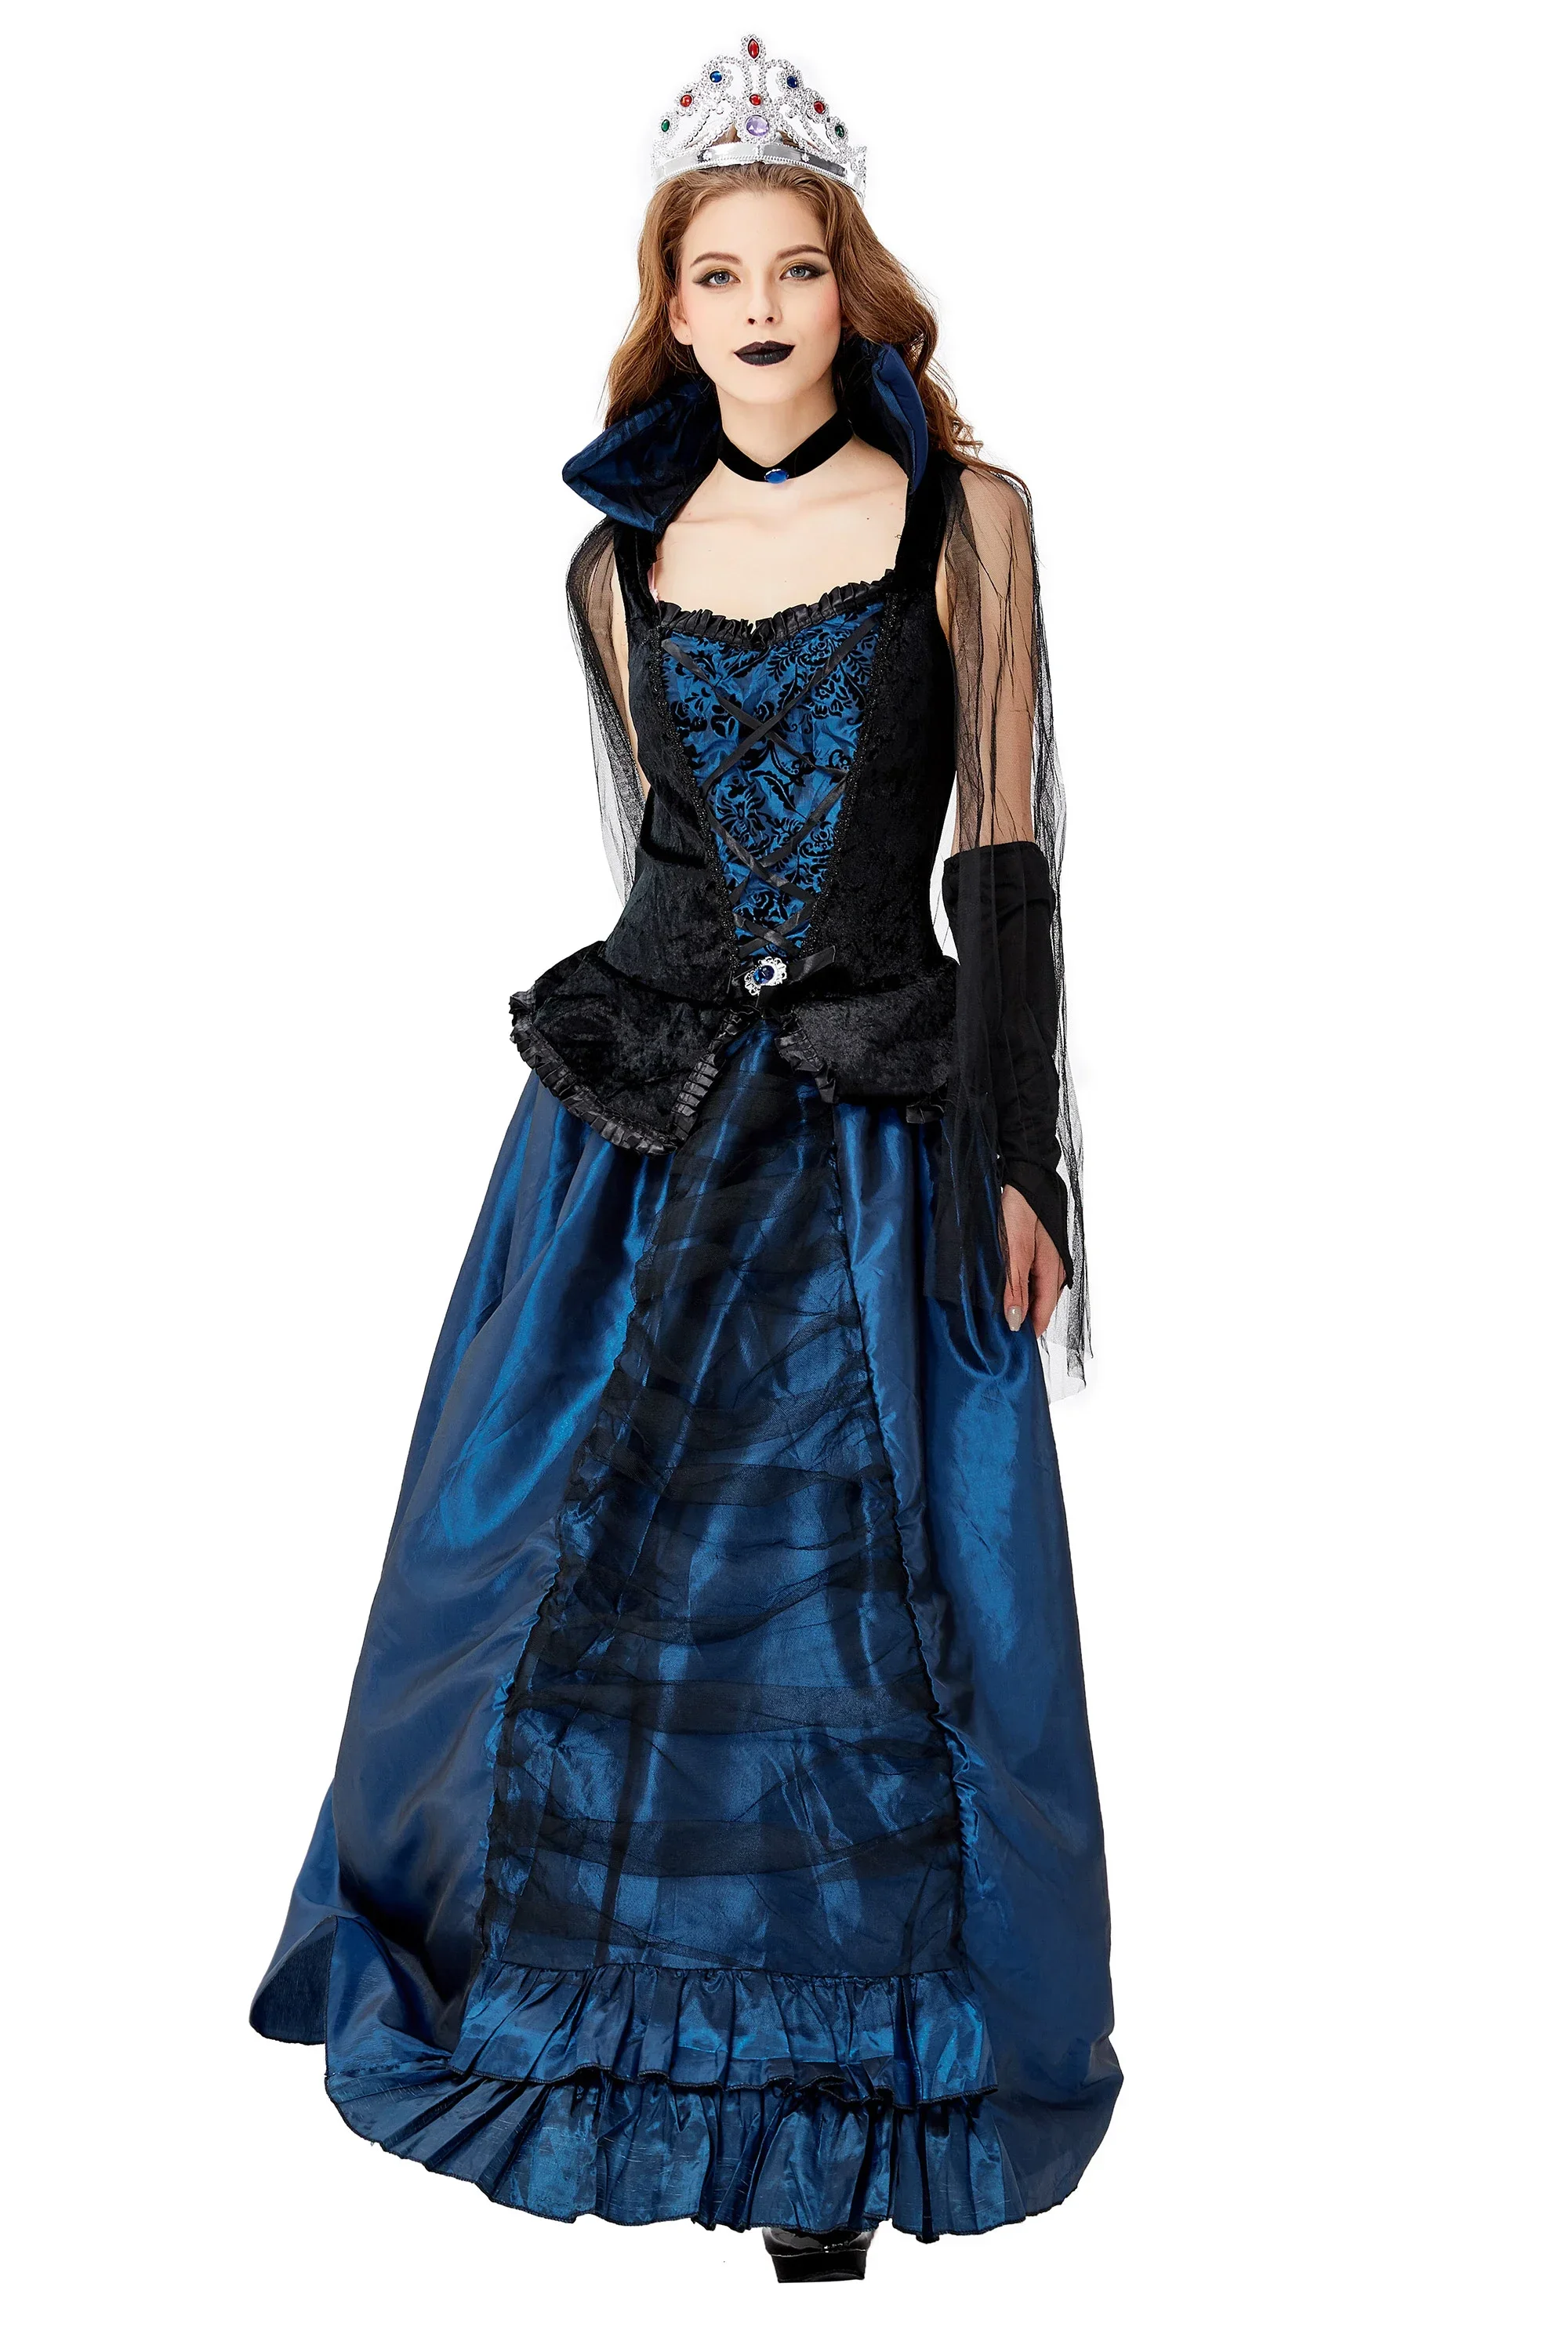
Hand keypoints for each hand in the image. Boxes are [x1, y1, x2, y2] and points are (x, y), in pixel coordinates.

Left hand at [1001, 1184, 1064, 1337]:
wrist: (1024, 1176)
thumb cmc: (1020, 1211)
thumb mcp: (1014, 1252)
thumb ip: (1015, 1288)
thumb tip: (1016, 1323)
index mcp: (1052, 1271)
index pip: (1043, 1313)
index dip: (1028, 1330)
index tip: (1012, 1349)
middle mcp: (1053, 1268)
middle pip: (1039, 1304)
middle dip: (1021, 1318)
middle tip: (997, 1335)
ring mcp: (1045, 1258)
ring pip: (1032, 1290)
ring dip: (1016, 1302)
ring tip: (994, 1315)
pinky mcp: (1034, 1249)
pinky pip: (1027, 1277)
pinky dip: (1015, 1287)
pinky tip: (1000, 1288)